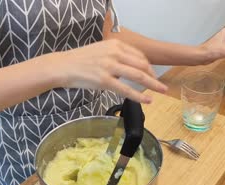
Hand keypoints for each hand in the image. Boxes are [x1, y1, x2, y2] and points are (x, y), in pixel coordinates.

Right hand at [52, 39, 167, 103]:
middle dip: (154, 76)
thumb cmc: (80, 60)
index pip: (139, 55)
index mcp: (115, 44)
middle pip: (142, 65)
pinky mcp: (104, 80)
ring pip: (138, 76)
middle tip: (161, 85)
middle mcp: (115, 53)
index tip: (153, 75)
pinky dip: (139, 96)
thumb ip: (116, 56)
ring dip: (153, 85)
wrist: (62, 66)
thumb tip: (130, 68)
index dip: (149, 67)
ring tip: (162, 91)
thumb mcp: (101, 51)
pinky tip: (147, 100)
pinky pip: (126, 90)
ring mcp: (110, 66)